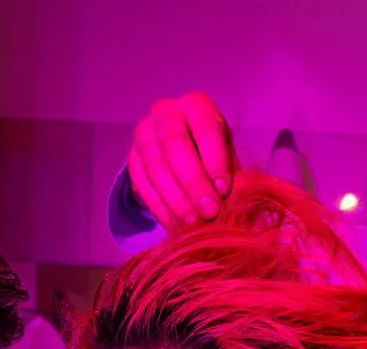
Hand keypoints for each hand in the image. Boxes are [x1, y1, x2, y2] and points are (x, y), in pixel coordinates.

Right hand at [129, 92, 235, 226]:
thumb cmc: (213, 155)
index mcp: (196, 105)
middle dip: (193, 182)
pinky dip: (159, 207)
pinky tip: (174, 224)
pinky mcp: (132, 158)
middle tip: (209, 212)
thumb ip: (228, 174)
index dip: (215, 160)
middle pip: (175, 145)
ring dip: (175, 199)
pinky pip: (142, 184)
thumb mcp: (226, 156)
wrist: (182, 153)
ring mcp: (144, 135)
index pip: (205, 128)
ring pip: (155, 167)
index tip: (224, 191)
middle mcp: (165, 113)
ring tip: (192, 224)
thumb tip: (234, 204)